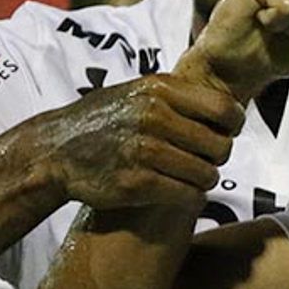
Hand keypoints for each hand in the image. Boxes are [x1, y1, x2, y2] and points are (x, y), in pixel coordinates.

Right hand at [35, 73, 244, 208]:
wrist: (55, 152)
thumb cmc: (101, 121)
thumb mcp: (136, 92)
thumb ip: (176, 95)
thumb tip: (226, 106)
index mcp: (159, 90)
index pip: (224, 109)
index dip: (233, 126)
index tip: (225, 133)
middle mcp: (154, 117)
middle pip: (220, 146)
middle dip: (216, 158)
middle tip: (202, 160)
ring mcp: (144, 151)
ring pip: (207, 175)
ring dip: (203, 181)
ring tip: (188, 177)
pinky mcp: (136, 183)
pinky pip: (187, 196)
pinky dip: (190, 198)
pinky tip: (179, 193)